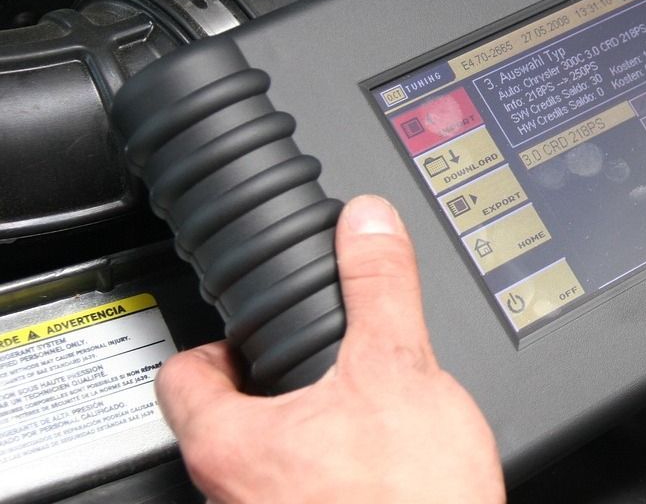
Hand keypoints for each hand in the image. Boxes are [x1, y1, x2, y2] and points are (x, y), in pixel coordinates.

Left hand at [156, 195, 504, 502]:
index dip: (215, 344)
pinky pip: (305, 499)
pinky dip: (331, 479)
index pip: (181, 377)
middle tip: (318, 364)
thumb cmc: (409, 502)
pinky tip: (380, 468)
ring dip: (304, 438)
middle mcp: (233, 497)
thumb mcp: (399, 369)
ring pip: (266, 470)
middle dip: (271, 390)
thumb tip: (366, 224)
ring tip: (357, 414)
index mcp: (233, 445)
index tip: (244, 334)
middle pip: (225, 424)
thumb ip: (378, 288)